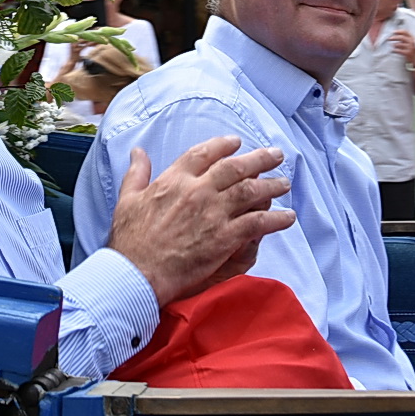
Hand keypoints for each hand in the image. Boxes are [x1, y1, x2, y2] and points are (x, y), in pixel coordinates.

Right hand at [106, 136, 295, 305]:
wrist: (137, 272)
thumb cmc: (129, 240)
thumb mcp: (127, 199)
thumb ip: (137, 173)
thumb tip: (138, 152)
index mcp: (174, 179)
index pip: (204, 153)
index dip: (223, 145)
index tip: (237, 142)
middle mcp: (198, 190)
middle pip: (235, 167)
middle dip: (259, 159)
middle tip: (275, 155)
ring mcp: (213, 213)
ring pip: (251, 191)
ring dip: (271, 185)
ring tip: (284, 183)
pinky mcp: (225, 238)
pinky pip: (257, 223)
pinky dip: (275, 219)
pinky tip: (287, 217)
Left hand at [390, 29, 414, 63]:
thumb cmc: (412, 50)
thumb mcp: (411, 43)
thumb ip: (405, 38)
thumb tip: (395, 35)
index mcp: (413, 38)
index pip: (405, 32)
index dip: (399, 31)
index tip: (393, 32)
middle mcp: (412, 42)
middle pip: (401, 37)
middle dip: (394, 37)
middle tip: (389, 38)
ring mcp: (410, 48)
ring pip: (399, 44)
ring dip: (394, 45)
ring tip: (392, 45)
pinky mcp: (408, 53)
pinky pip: (398, 50)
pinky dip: (394, 50)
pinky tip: (392, 51)